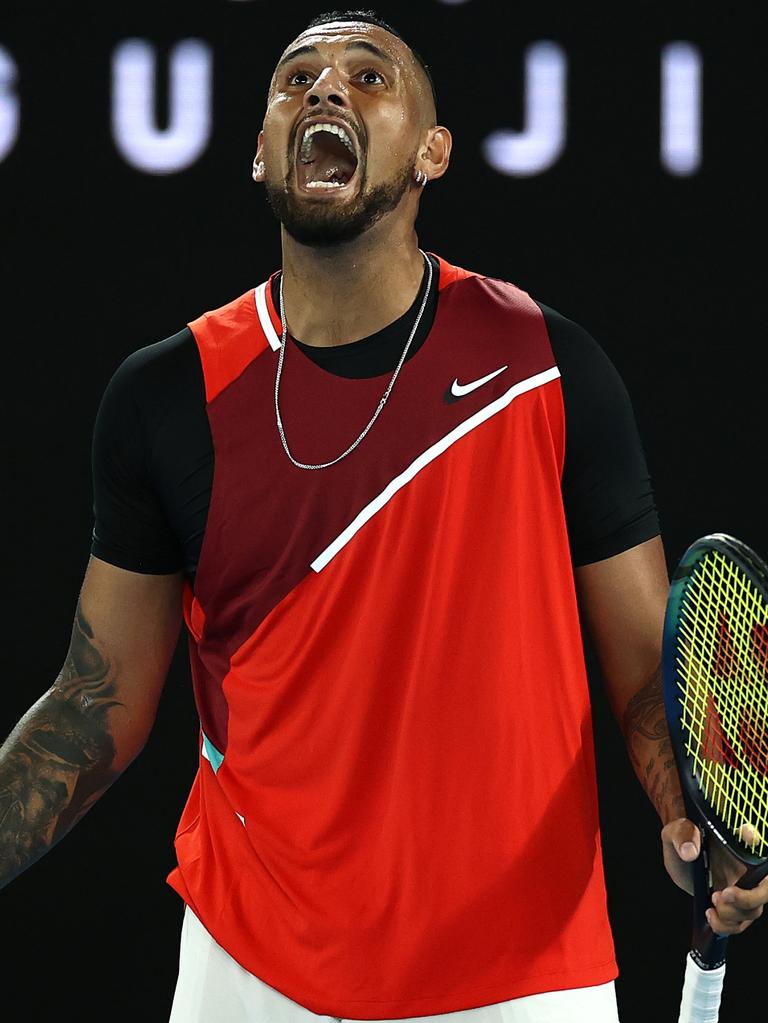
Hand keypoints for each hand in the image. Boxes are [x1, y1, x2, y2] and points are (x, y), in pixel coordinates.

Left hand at [661, 817, 767, 934]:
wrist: (681, 860)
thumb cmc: (683, 841)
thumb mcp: (676, 831)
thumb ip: (682, 834)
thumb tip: (690, 851)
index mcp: (738, 844)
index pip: (756, 840)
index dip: (755, 840)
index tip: (746, 835)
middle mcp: (748, 868)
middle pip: (763, 889)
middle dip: (746, 899)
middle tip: (722, 894)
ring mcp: (744, 890)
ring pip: (753, 910)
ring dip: (732, 914)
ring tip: (712, 902)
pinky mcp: (734, 907)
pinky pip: (739, 923)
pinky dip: (726, 925)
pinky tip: (711, 916)